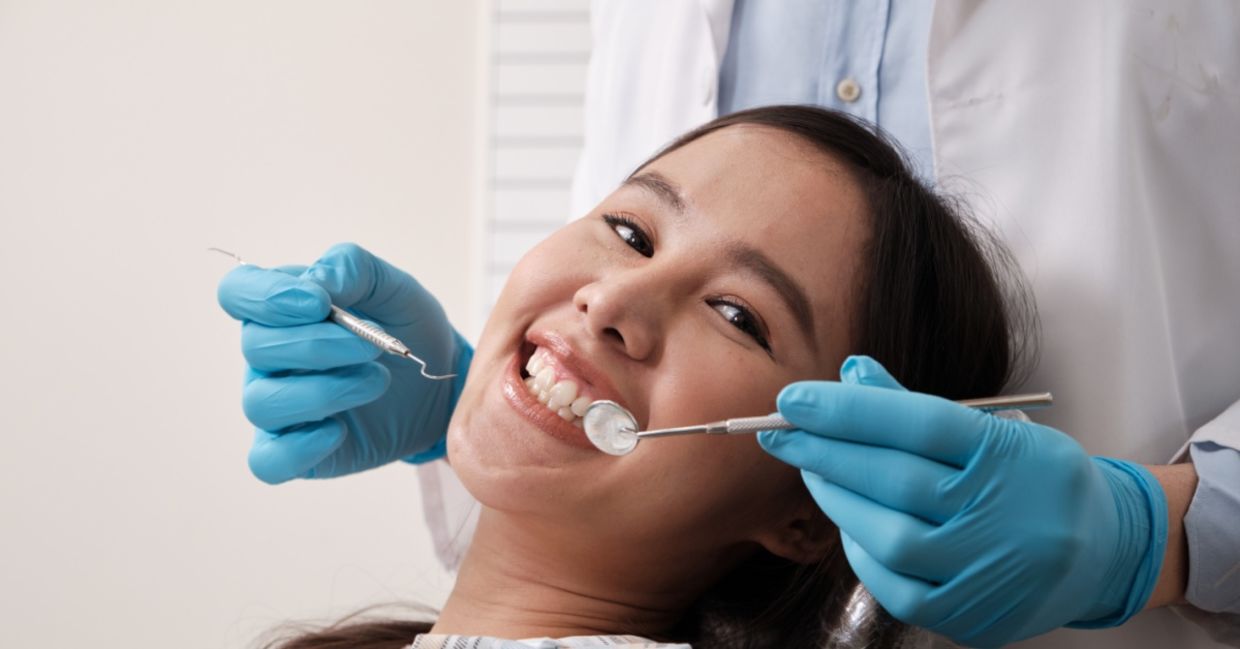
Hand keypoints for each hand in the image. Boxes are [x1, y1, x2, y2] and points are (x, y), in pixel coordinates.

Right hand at [217, 242, 470, 483]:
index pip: (237, 292)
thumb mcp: (395, 287)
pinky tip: (338, 431)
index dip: (266, 296)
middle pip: (256, 347)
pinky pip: (268, 460)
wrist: (439, 385)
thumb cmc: (407, 329)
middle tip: (374, 347)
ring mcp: (277, 406)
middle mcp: (268, 357)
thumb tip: (317, 280)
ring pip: (262, 403)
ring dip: (324, 391)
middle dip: (318, 345)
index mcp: (282, 308)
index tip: (320, 304)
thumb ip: (354, 269)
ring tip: (377, 381)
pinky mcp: (294, 451)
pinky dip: (300, 447)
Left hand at [758, 356, 1166, 646]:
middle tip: (779, 430)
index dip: (851, 410)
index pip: (922, 424)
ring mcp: (990, 572)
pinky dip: (862, 552)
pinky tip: (849, 524)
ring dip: (837, 501)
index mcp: (1011, 455)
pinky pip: (897, 587)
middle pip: (897, 479)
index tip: (793, 398)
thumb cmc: (1033, 478)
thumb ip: (916, 406)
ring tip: (812, 472)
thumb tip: (850, 374)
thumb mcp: (993, 428)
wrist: (1105, 552)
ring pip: (891, 537)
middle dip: (825, 452)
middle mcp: (1005, 514)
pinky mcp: (975, 617)